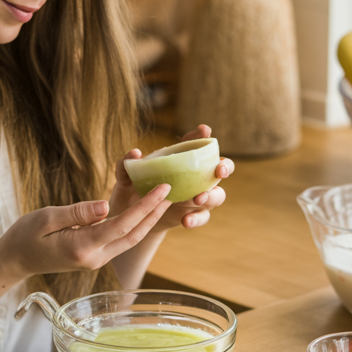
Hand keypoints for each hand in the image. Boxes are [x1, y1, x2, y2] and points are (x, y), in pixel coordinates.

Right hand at [0, 184, 172, 279]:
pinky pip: (120, 240)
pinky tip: (142, 209)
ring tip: (163, 199)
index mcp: (82, 248)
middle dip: (154, 213)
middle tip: (171, 191)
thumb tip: (106, 205)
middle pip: (133, 235)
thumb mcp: (47, 218)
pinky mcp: (95, 257)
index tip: (162, 189)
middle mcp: (94, 258)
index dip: (145, 207)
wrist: (15, 260)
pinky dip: (134, 224)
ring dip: (147, 220)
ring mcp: (96, 260)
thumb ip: (78, 212)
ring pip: (129, 239)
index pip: (121, 225)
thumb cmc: (25, 236)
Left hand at [108, 124, 234, 231]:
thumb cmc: (134, 190)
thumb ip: (126, 165)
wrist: (134, 219)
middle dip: (225, 167)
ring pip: (218, 195)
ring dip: (211, 195)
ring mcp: (199, 196)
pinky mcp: (195, 214)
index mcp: (182, 160)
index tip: (204, 130)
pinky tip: (185, 221)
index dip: (203, 135)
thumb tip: (135, 153)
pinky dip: (197, 218)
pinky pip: (203, 216)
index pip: (198, 143)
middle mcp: (197, 176)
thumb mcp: (126, 178)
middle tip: (219, 170)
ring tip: (198, 199)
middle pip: (221, 168)